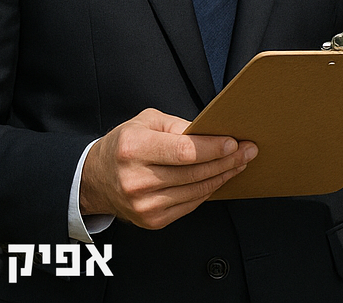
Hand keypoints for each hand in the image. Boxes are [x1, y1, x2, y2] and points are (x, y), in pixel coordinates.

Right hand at [78, 108, 255, 229]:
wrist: (94, 180)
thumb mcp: (145, 122)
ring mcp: (144, 204)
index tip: (234, 142)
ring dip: (223, 176)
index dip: (212, 148)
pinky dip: (208, 190)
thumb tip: (212, 133)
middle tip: (248, 150)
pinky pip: (190, 204)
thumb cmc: (124, 145)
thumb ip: (178, 125)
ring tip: (240, 162)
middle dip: (227, 160)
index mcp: (134, 149)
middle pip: (194, 173)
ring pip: (196, 190)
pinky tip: (220, 178)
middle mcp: (137, 180)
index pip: (183, 151)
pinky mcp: (151, 220)